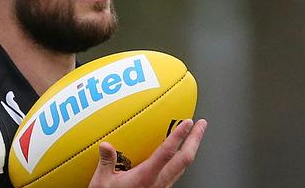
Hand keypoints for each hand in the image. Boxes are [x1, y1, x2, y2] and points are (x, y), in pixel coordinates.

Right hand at [88, 119, 206, 187]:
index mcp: (146, 177)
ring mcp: (162, 186)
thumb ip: (106, 163)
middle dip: (195, 140)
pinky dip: (181, 159)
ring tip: (193, 136)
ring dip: (191, 149)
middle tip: (201, 125)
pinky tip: (177, 155)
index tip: (187, 123)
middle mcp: (159, 182)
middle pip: (185, 159)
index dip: (179, 136)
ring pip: (183, 166)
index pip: (167, 153)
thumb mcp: (103, 182)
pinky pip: (176, 172)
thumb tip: (106, 145)